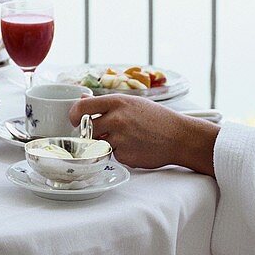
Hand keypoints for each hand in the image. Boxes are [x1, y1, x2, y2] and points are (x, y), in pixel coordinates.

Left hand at [69, 95, 218, 175]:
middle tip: (101, 132)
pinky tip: (135, 148)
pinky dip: (120, 154)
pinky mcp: (126, 156)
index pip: (82, 108)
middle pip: (87, 128)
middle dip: (90, 132)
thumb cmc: (157, 118)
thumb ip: (106, 103)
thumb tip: (82, 99)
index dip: (74, 115)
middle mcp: (116, 119)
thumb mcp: (131, 102)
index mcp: (116, 102)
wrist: (179, 136)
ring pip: (99, 143)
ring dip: (106, 143)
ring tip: (126, 139)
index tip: (75, 119)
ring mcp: (120, 139)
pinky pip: (114, 156)